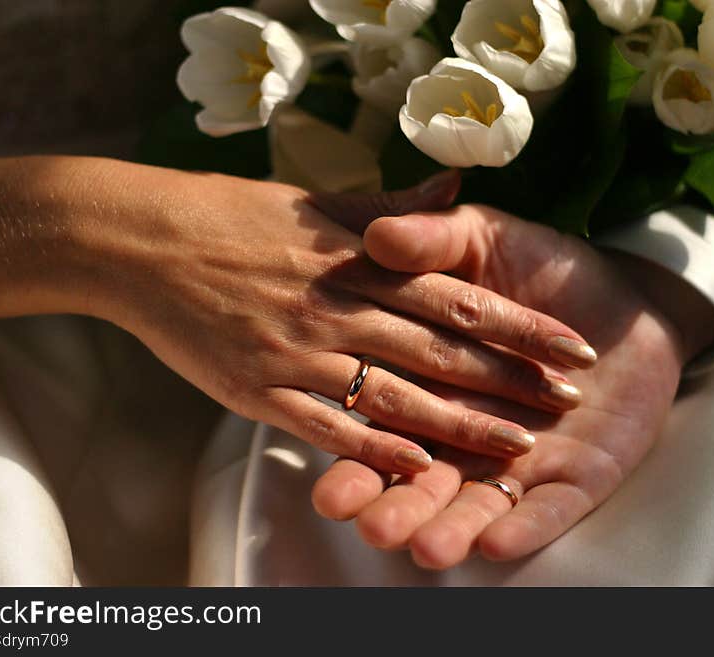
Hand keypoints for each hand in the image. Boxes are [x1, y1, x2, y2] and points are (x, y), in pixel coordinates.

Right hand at [0, 157, 595, 473]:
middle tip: (570, 401)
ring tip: (519, 447)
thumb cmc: (230, 215)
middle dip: (511, 379)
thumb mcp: (315, 200)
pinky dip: (376, 448)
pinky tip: (420, 469)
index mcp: (356, 260)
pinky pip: (327, 426)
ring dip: (462, 424)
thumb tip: (454, 191)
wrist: (139, 240)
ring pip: (397, 395)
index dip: (522, 324)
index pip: (459, 296)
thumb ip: (391, 208)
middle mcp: (337, 308)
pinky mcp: (259, 390)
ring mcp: (299, 353)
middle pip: (441, 350)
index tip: (574, 345)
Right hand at [312, 203, 713, 566]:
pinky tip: (498, 545)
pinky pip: (549, 507)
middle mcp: (467, 421)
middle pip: (422, 469)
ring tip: (426, 549)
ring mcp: (522, 451)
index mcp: (432, 375)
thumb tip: (379, 235)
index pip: (388, 414)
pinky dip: (527, 525)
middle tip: (369, 529)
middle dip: (397, 502)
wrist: (631, 292)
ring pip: (476, 498)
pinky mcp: (576, 473)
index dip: (359, 453)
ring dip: (451, 525)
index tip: (328, 488)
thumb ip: (431, 239)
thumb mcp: (478, 237)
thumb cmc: (545, 262)